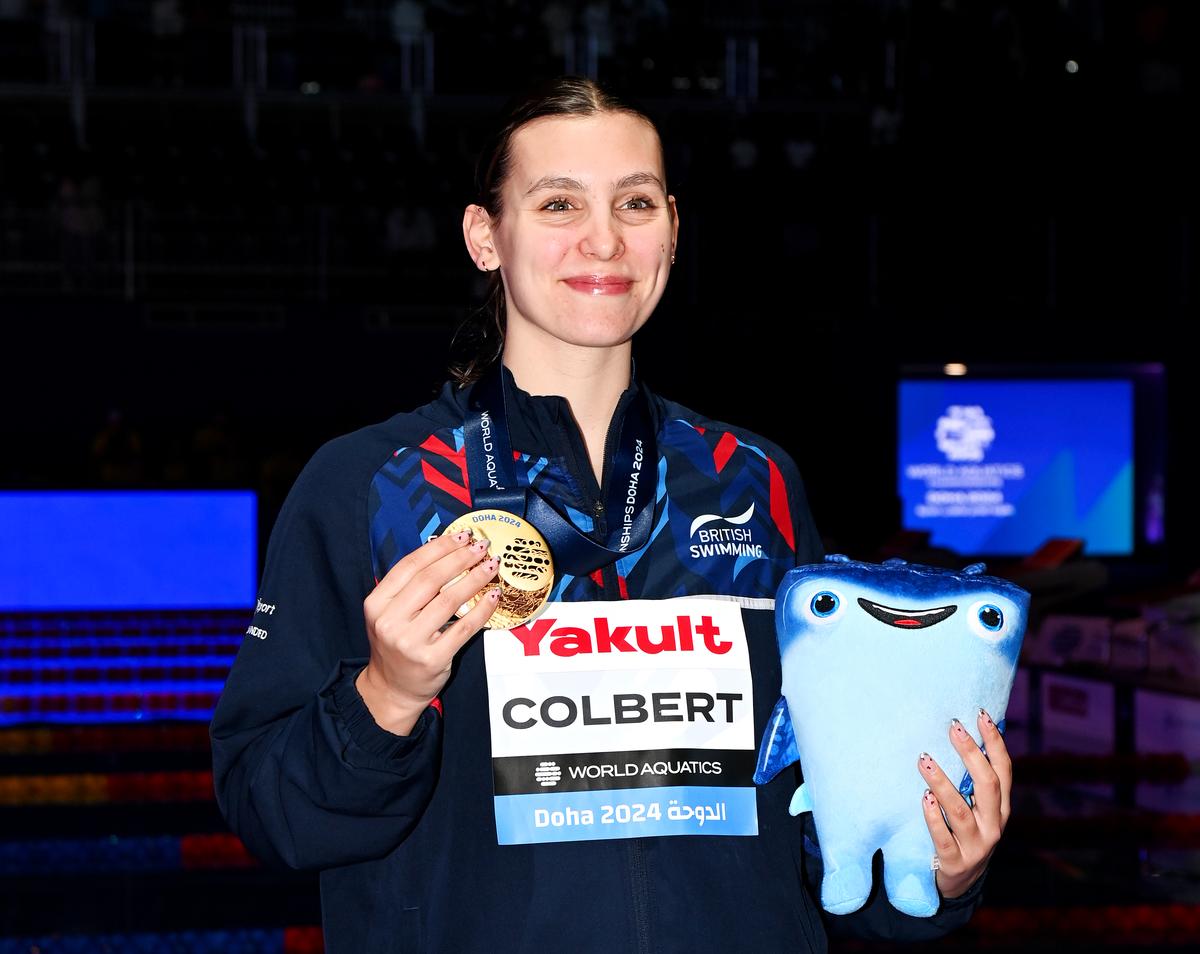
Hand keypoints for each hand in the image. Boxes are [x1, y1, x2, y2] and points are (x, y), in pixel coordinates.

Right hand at [356, 530, 499, 734]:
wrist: (392, 689)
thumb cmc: (396, 644)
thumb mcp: (390, 613)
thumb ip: (410, 587)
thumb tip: (446, 550)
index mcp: (377, 604)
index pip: (410, 566)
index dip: (439, 548)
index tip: (461, 536)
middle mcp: (390, 621)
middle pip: (430, 580)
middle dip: (460, 558)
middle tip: (481, 547)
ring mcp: (410, 642)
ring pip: (449, 600)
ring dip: (475, 578)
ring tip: (491, 565)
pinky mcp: (432, 659)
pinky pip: (464, 628)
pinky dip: (482, 610)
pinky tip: (493, 596)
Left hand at [917, 708, 1011, 898]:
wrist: (959, 880)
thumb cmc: (962, 831)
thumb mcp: (975, 807)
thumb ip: (971, 779)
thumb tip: (961, 732)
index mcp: (1000, 808)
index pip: (1003, 771)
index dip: (995, 743)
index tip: (980, 715)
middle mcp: (993, 825)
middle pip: (987, 785)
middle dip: (971, 753)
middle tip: (953, 727)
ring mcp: (976, 845)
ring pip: (960, 810)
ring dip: (942, 783)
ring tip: (924, 760)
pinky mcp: (955, 861)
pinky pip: (943, 837)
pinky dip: (933, 817)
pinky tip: (923, 798)